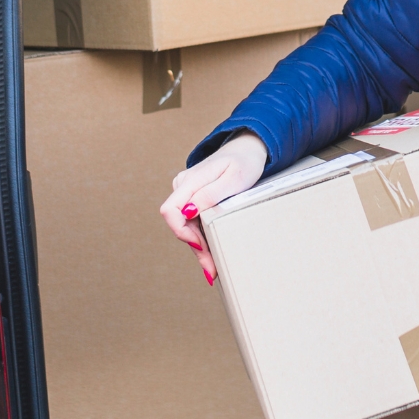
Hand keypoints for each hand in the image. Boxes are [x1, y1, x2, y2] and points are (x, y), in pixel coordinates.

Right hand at [160, 132, 267, 283]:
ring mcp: (187, 191)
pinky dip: (201, 236)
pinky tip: (210, 251)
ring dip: (198, 245)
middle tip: (210, 270)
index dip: (181, 232)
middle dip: (193, 247)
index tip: (200, 246)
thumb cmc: (244, 162)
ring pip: (185, 224)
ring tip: (212, 267)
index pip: (170, 211)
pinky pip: (192, 219)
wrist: (248, 149)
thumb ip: (209, 194)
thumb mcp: (233, 179)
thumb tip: (187, 211)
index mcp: (190, 180)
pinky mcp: (193, 196)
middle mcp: (183, 185)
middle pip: (178, 223)